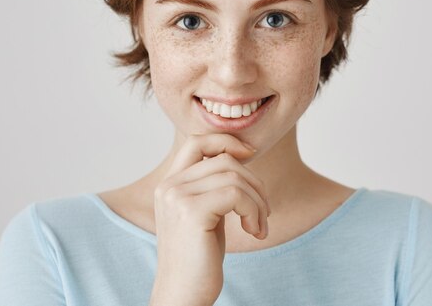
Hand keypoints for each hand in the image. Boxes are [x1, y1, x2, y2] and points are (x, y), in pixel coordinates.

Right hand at [148, 133, 270, 305]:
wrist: (183, 295)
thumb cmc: (199, 257)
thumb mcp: (205, 212)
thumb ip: (212, 184)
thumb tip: (241, 156)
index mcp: (169, 183)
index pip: (197, 141)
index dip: (226, 141)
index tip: (250, 155)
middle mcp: (169, 186)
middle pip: (225, 160)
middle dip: (254, 182)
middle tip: (263, 211)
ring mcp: (178, 197)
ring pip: (235, 177)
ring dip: (258, 201)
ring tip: (259, 225)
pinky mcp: (192, 212)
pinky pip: (237, 195)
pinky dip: (255, 211)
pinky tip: (255, 232)